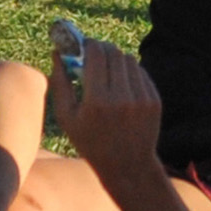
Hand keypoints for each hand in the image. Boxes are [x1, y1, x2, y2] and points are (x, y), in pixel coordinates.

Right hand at [47, 31, 162, 184]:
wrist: (128, 166)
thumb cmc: (91, 142)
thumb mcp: (67, 118)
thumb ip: (59, 83)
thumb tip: (56, 53)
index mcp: (97, 102)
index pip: (96, 55)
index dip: (88, 44)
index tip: (83, 45)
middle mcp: (121, 98)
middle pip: (113, 52)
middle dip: (102, 48)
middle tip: (94, 53)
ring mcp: (141, 99)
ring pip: (128, 59)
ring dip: (116, 59)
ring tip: (107, 72)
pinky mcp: (154, 100)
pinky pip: (140, 72)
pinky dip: (129, 72)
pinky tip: (121, 85)